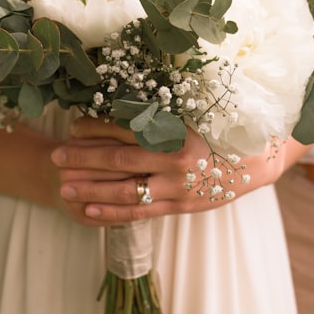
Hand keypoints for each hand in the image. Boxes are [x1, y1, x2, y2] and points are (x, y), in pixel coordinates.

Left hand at [51, 117, 299, 224]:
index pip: (127, 129)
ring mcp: (177, 186)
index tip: (73, 126)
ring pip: (125, 190)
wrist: (258, 161)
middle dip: (83, 159)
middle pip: (118, 160)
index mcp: (177, 129)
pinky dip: (111, 212)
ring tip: (63, 186)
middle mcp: (175, 158)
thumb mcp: (196, 113)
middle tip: (55, 156)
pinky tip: (88, 209)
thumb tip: (125, 101)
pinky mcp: (180, 206)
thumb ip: (163, 112)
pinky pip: (139, 212)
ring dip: (90, 188)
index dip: (96, 128)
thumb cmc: (223, 130)